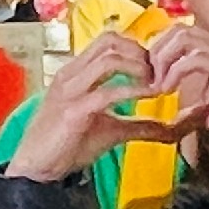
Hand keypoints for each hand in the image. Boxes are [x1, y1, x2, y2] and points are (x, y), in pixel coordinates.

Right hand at [2, 30, 190, 181]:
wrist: (36, 168)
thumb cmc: (67, 146)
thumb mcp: (110, 130)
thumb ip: (139, 126)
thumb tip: (172, 130)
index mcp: (76, 72)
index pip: (109, 40)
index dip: (137, 48)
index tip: (156, 68)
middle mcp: (72, 74)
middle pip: (110, 40)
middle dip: (141, 52)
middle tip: (160, 72)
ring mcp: (70, 90)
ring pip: (109, 59)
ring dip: (139, 67)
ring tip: (156, 83)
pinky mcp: (73, 111)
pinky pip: (106, 92)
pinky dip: (133, 91)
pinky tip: (150, 96)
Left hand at [147, 22, 208, 151]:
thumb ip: (192, 103)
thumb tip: (172, 112)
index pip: (182, 34)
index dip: (161, 51)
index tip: (150, 77)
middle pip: (178, 29)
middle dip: (157, 52)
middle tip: (149, 78)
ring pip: (183, 37)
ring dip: (163, 60)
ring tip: (158, 84)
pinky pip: (193, 58)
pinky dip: (174, 72)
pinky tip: (168, 89)